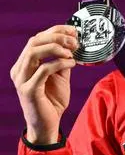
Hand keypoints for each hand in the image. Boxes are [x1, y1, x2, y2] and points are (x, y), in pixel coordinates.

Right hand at [10, 26, 77, 144]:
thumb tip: (72, 45)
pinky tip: (71, 64)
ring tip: (71, 52)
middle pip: (34, 41)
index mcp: (25, 64)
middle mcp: (19, 69)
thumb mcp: (60, 76)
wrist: (48, 124)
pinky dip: (59, 63)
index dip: (55, 30)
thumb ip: (62, 61)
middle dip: (57, 37)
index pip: (36, 39)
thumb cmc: (52, 101)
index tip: (73, 31)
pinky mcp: (29, 90)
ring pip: (34, 52)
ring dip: (56, 48)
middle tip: (74, 42)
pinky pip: (43, 70)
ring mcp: (22, 80)